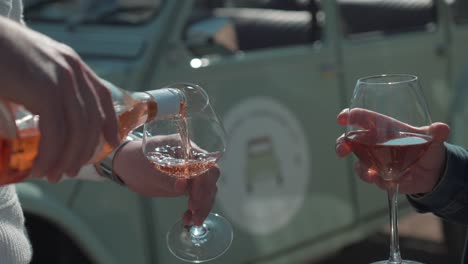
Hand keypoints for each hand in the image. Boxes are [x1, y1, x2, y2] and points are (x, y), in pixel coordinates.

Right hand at [0, 17, 119, 180]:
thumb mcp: (29, 68)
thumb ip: (44, 88)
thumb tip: (46, 119)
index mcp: (71, 64)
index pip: (102, 95)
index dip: (109, 121)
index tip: (111, 142)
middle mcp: (73, 70)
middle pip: (91, 119)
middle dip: (84, 150)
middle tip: (69, 171)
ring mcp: (62, 80)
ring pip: (77, 130)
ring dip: (67, 158)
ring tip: (54, 176)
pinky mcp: (46, 91)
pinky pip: (57, 132)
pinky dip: (51, 155)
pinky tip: (41, 167)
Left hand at [113, 140, 219, 225]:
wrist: (128, 165)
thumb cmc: (136, 162)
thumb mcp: (148, 170)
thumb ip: (167, 178)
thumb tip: (184, 186)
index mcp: (184, 148)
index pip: (204, 163)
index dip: (203, 181)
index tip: (194, 198)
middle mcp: (192, 159)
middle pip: (209, 177)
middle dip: (205, 196)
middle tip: (195, 213)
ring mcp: (191, 172)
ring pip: (206, 189)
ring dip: (203, 206)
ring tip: (194, 221)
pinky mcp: (189, 184)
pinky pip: (198, 196)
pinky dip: (196, 208)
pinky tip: (188, 219)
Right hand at [335, 108, 449, 193]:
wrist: (432, 172)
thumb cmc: (427, 147)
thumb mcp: (433, 139)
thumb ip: (436, 133)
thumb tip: (442, 128)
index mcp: (383, 128)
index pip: (362, 118)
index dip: (349, 115)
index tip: (341, 118)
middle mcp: (373, 144)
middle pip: (349, 141)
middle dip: (341, 144)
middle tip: (342, 150)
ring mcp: (374, 161)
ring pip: (358, 163)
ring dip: (360, 169)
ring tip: (370, 175)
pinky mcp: (379, 176)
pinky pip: (373, 178)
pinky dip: (377, 180)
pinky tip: (386, 181)